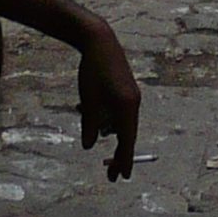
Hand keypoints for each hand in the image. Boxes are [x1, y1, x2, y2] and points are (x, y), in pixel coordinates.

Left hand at [76, 18, 141, 181]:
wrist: (100, 40)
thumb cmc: (92, 71)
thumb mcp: (88, 101)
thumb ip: (90, 125)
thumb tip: (90, 146)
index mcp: (127, 106)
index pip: (127, 140)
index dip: (125, 160)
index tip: (123, 176)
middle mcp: (133, 103)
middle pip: (127, 135)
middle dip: (118, 154)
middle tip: (111, 175)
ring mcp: (131, 96)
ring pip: (119, 123)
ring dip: (105, 128)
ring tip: (84, 112)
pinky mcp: (126, 90)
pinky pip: (118, 111)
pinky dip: (106, 117)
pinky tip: (86, 105)